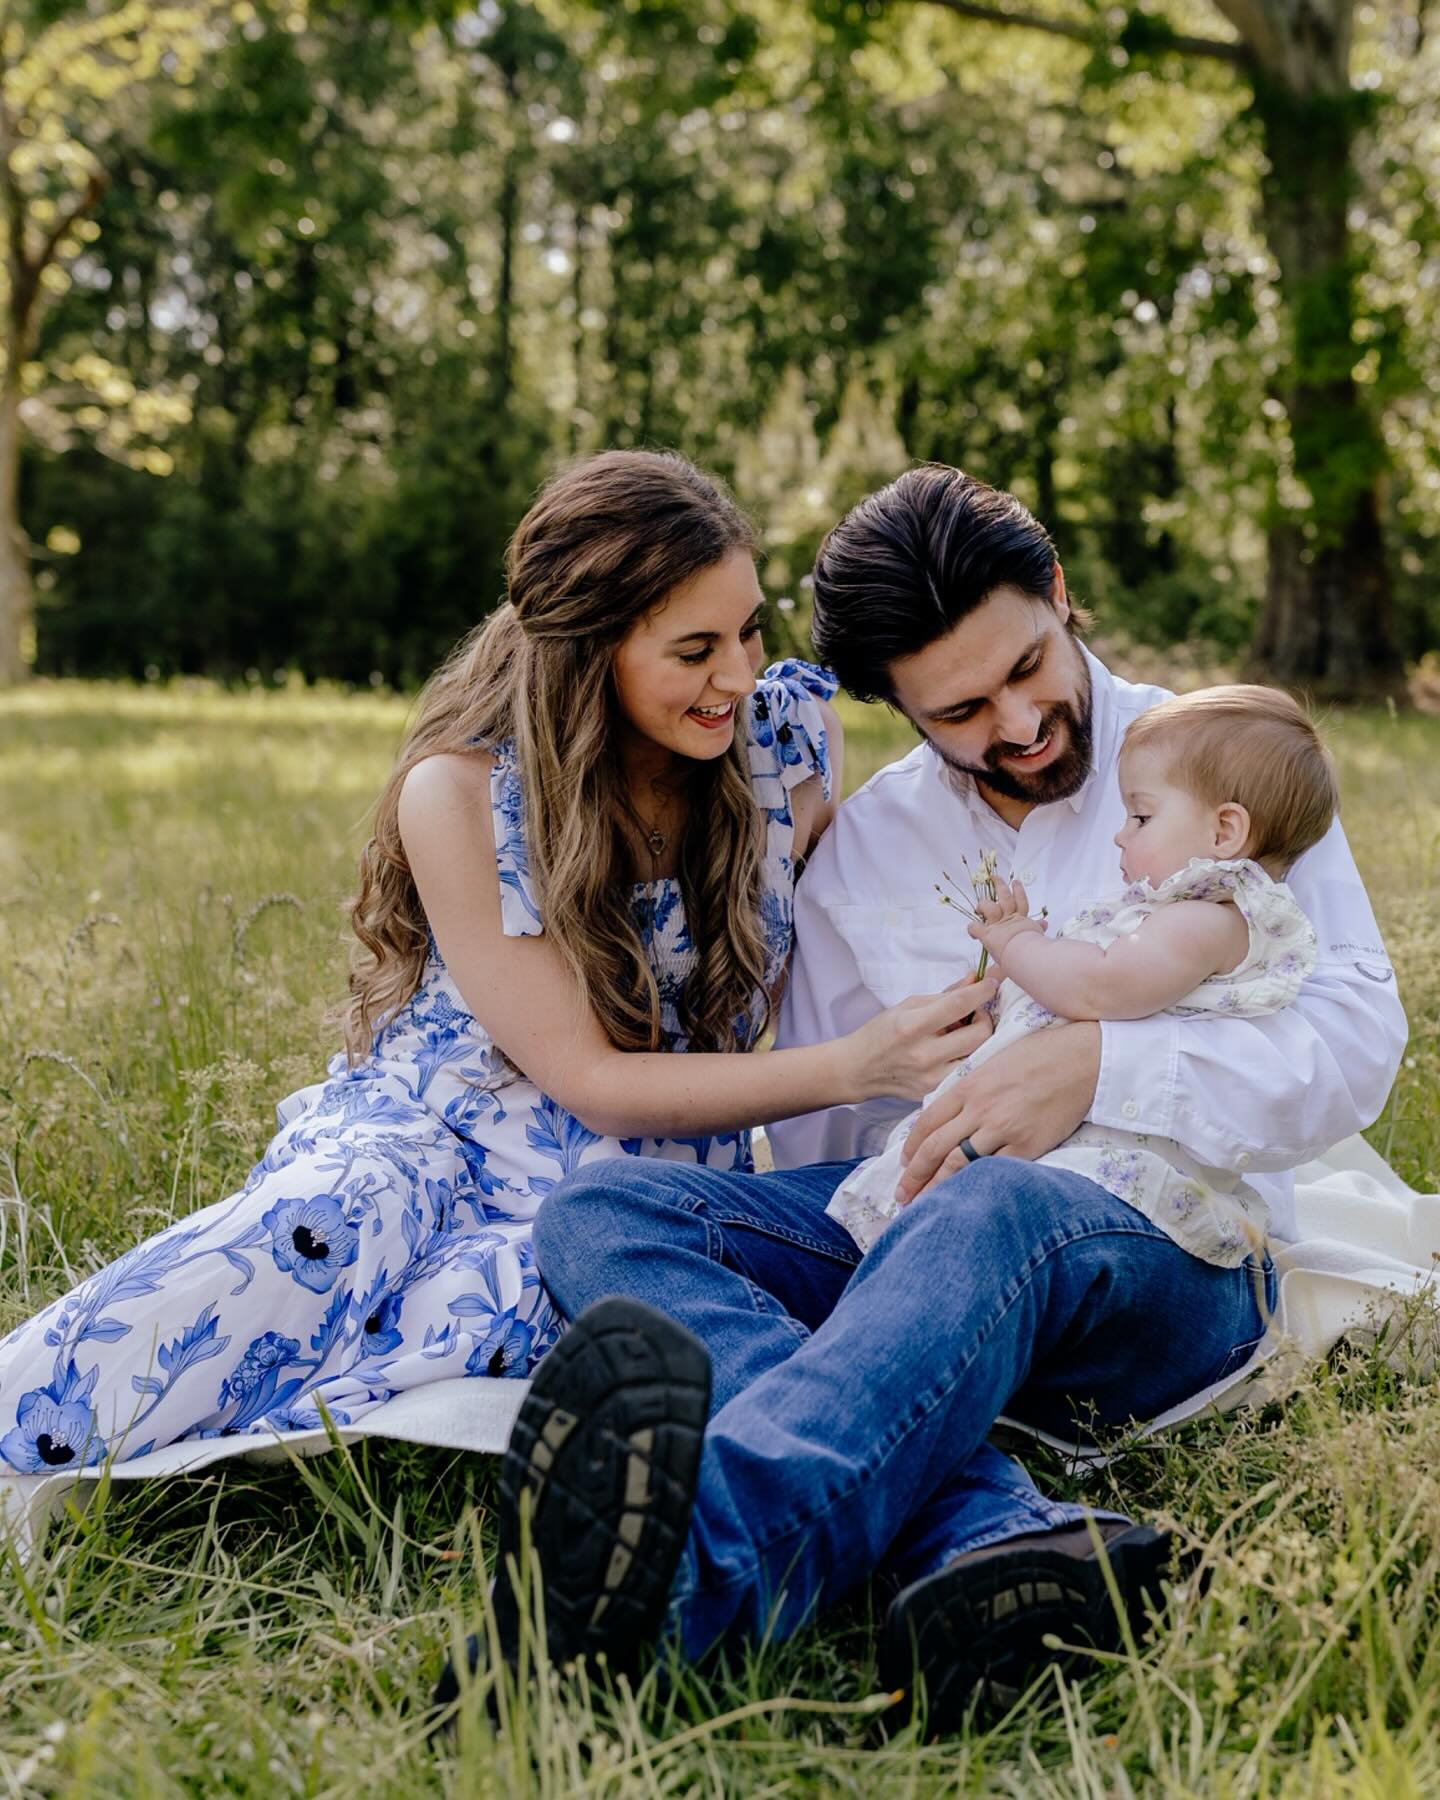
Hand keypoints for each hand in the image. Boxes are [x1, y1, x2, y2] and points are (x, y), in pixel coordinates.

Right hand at [844, 970, 999, 1102]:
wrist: (858, 1070)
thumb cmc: (881, 1033)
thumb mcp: (908, 1006)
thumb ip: (945, 995)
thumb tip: (975, 979)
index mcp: (912, 1026)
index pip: (959, 1005)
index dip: (982, 991)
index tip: (992, 984)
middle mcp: (924, 1054)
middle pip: (980, 1034)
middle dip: (985, 1018)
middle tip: (975, 1013)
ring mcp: (931, 1077)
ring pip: (980, 1056)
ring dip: (980, 1040)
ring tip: (965, 1034)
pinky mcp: (935, 1092)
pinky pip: (967, 1072)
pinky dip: (969, 1057)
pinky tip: (958, 1051)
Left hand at [895, 1020, 1100, 1202]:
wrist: (1081, 1060)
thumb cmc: (1040, 1056)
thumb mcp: (993, 1063)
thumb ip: (971, 1089)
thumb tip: (951, 1113)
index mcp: (968, 1086)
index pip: (927, 1121)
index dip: (911, 1146)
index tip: (904, 1163)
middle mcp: (979, 1109)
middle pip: (935, 1147)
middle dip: (914, 1175)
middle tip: (901, 1195)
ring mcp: (1001, 1128)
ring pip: (957, 1164)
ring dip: (936, 1187)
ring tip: (922, 1205)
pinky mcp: (1026, 1145)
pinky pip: (993, 1171)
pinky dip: (975, 1186)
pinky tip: (964, 1200)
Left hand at [968, 876, 1045, 960]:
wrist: (1026, 953)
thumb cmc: (1033, 948)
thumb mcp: (1038, 934)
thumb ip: (1038, 928)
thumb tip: (1045, 924)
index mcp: (1022, 920)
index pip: (1021, 903)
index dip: (1018, 893)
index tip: (1015, 886)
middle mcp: (1009, 918)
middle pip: (1005, 897)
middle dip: (1000, 886)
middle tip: (996, 878)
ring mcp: (997, 924)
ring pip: (989, 907)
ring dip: (983, 903)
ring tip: (971, 907)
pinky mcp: (987, 933)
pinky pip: (975, 928)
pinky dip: (972, 928)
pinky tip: (971, 929)